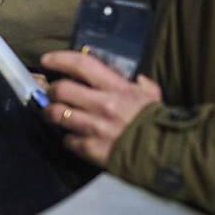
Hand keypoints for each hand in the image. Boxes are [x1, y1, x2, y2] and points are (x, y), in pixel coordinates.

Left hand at [40, 50, 161, 166]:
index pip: (81, 64)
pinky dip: (69, 139)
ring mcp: (95, 128)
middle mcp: (102, 104)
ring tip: (53, 114)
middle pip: (61, 89)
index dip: (59, 59)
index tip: (47, 60)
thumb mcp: (153, 97)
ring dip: (51, 114)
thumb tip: (137, 78)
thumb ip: (143, 85)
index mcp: (117, 88)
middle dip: (52, 91)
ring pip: (57, 115)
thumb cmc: (160, 124)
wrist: (167, 156)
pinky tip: (74, 138)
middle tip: (52, 94)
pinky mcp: (92, 149)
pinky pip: (68, 141)